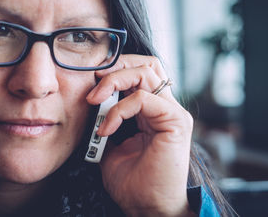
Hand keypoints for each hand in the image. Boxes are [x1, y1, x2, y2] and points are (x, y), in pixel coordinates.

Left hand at [86, 55, 194, 216]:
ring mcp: (172, 112)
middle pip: (146, 64)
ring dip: (114, 81)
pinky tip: (106, 128)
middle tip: (94, 79)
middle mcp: (165, 107)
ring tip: (95, 99)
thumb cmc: (132, 181)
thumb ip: (107, 119)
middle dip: (116, 66)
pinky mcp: (175, 121)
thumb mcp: (111, 143)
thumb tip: (91, 99)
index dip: (116, 68)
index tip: (91, 78)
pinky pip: (143, 99)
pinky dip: (118, 109)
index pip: (139, 72)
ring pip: (146, 72)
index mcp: (151, 110)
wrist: (147, 207)